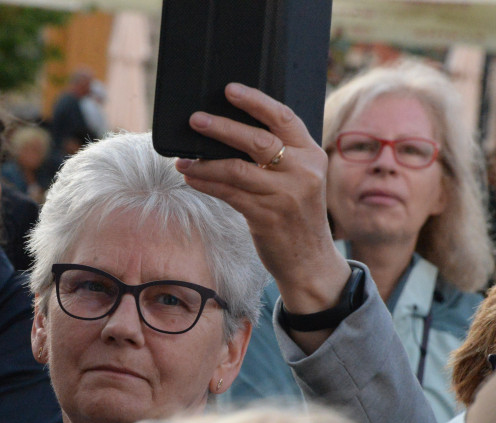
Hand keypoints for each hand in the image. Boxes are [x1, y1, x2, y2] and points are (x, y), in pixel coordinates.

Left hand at [175, 83, 351, 350]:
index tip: (229, 89)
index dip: (255, 101)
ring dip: (204, 163)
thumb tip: (229, 131)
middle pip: (256, 140)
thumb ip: (279, 156)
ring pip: (236, 170)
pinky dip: (207, 184)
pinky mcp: (267, 218)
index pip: (283, 117)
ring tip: (183, 160)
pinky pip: (229, 194)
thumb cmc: (297, 214)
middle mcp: (302, 172)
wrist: (310, 260)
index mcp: (311, 154)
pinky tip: (192, 178)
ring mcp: (285, 196)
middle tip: (195, 119)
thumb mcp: (299, 179)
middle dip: (221, 127)